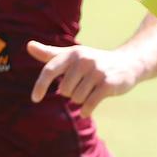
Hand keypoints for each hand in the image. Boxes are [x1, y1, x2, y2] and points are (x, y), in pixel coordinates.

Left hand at [27, 41, 142, 116]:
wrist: (128, 63)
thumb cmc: (94, 61)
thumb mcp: (73, 55)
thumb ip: (50, 53)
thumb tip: (28, 45)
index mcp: (72, 53)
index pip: (49, 70)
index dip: (40, 86)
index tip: (35, 99)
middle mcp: (84, 60)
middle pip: (64, 90)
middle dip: (71, 93)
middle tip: (83, 86)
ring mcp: (97, 72)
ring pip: (76, 98)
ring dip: (82, 99)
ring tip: (92, 90)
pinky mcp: (108, 84)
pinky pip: (89, 104)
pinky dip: (86, 110)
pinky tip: (87, 110)